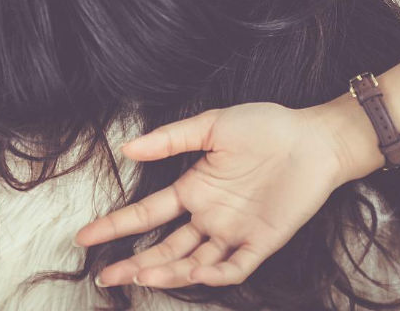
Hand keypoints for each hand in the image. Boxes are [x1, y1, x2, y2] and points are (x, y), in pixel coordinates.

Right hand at [73, 102, 352, 289]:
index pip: (147, 213)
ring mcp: (235, 231)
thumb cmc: (266, 126)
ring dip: (168, 271)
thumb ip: (171, 139)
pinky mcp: (263, 242)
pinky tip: (195, 273)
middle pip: (164, 247)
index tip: (85, 236)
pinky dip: (215, 275)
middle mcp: (209, 215)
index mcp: (194, 188)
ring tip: (140, 275)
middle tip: (105, 276)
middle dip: (134, 262)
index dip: (116, 226)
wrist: (314, 139)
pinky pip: (235, 267)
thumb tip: (128, 148)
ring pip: (194, 262)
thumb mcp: (212, 125)